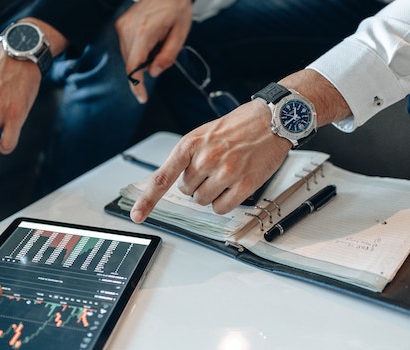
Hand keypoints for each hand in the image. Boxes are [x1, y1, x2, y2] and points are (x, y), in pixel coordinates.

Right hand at [116, 0, 192, 102]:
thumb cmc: (177, 10)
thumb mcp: (180, 35)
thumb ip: (167, 58)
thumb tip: (153, 74)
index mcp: (144, 32)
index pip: (134, 67)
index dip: (137, 85)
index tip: (142, 98)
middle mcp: (128, 29)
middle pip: (131, 63)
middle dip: (145, 67)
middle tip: (162, 53)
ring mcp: (122, 25)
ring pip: (128, 56)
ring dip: (141, 58)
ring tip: (157, 42)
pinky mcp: (120, 24)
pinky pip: (126, 47)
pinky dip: (138, 50)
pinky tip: (150, 39)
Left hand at [130, 101, 291, 222]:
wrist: (272, 119)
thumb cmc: (238, 126)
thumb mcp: (204, 133)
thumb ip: (188, 156)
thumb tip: (176, 180)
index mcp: (190, 144)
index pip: (163, 177)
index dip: (147, 200)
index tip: (137, 216)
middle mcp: (205, 158)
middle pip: (187, 191)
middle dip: (198, 183)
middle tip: (215, 166)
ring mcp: (225, 172)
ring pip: (203, 201)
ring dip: (212, 193)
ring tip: (227, 172)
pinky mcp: (244, 184)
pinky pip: (222, 208)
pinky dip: (225, 201)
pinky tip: (235, 185)